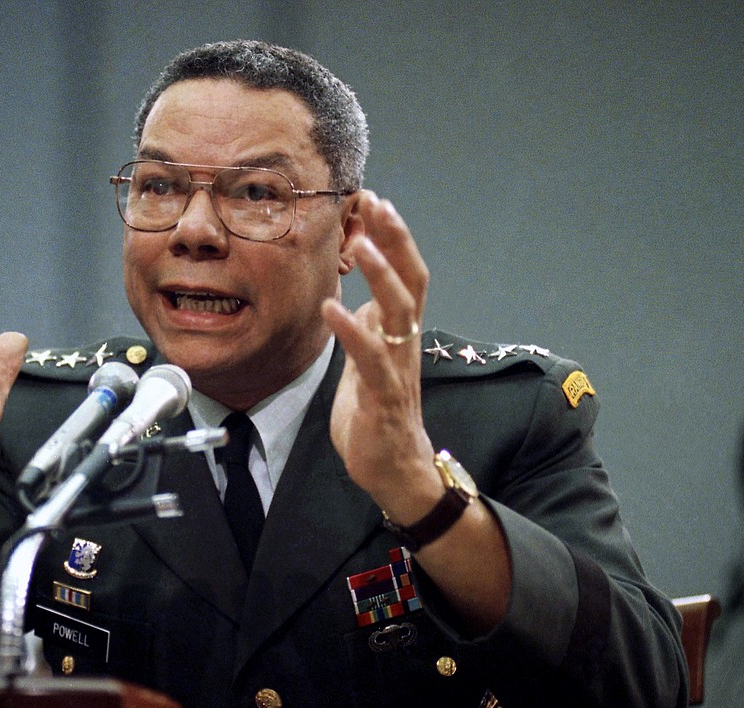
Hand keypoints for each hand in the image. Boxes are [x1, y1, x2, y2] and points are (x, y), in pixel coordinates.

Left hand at [322, 195, 510, 631]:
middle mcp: (406, 343)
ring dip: (381, 276)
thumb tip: (360, 292)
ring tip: (361, 244)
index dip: (394, 236)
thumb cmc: (377, 414)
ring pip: (399, 313)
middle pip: (411, 281)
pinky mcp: (383, 398)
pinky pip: (371, 359)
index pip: (405, 273)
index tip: (374, 200)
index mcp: (400, 332)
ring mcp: (398, 369)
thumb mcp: (369, 359)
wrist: (393, 470)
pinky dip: (352, 330)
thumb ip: (370, 325)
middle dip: (396, 240)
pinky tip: (332, 307)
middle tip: (377, 203)